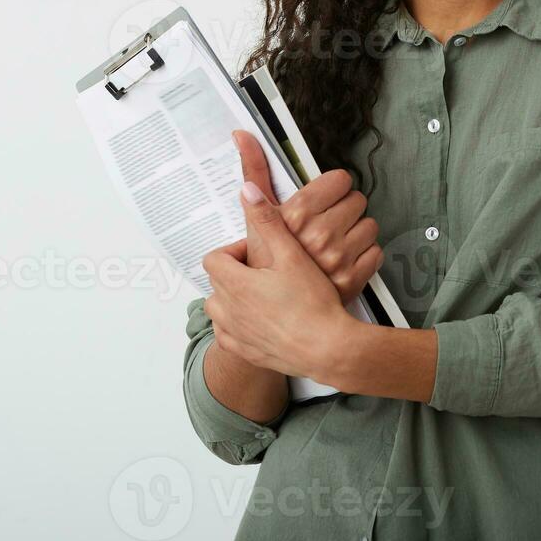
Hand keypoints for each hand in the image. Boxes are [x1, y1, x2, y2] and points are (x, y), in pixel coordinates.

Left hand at [201, 143, 358, 381]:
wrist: (326, 349)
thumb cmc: (312, 304)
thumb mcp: (292, 255)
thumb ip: (268, 220)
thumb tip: (247, 189)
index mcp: (234, 283)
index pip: (214, 257)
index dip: (234, 250)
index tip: (256, 252)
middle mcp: (226, 310)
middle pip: (217, 281)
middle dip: (237, 271)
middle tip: (267, 270)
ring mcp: (233, 333)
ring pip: (221, 308)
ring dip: (235, 298)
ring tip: (265, 294)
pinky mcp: (243, 351)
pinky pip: (230, 334)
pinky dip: (241, 324)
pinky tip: (266, 319)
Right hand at [230, 129, 383, 302]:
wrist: (276, 313)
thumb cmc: (265, 264)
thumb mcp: (257, 217)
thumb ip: (255, 171)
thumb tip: (243, 135)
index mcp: (296, 215)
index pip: (340, 180)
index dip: (332, 190)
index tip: (322, 201)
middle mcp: (319, 235)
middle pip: (357, 200)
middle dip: (344, 211)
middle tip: (327, 224)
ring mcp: (339, 258)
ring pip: (370, 225)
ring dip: (356, 233)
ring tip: (335, 244)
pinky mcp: (354, 279)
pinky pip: (376, 252)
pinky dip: (364, 257)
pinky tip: (344, 261)